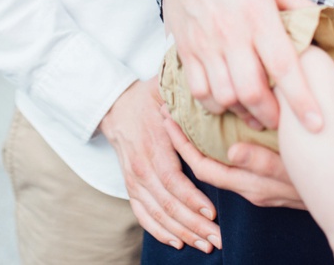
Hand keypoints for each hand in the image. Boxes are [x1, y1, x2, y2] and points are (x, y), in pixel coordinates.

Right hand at [99, 79, 221, 252]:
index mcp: (153, 146)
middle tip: (218, 238)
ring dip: (181, 233)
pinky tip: (177, 243)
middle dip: (194, 225)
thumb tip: (211, 92)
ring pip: (157, 214)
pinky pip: (142, 215)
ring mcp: (134, 180)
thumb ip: (186, 93)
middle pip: (167, 204)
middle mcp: (141, 168)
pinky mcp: (131, 188)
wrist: (115, 106)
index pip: (172, 179)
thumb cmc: (148, 97)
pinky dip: (159, 232)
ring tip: (205, 245)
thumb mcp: (165, 89)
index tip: (212, 212)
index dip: (191, 199)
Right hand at [155, 0, 321, 132]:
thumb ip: (297, 4)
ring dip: (243, 113)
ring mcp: (204, 44)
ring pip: (225, 97)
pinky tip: (227, 100)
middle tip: (282, 120)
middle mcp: (230, 33)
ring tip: (256, 113)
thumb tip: (324, 22)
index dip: (301, 100)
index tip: (316, 124)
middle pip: (252, 92)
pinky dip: (215, 104)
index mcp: (258, 15)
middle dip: (271, 116)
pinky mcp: (185, 50)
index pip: (283, 66)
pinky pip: (199, 91)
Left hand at [162, 111, 306, 209]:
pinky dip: (222, 144)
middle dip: (184, 140)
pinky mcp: (268, 181)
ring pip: (220, 163)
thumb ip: (263, 163)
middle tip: (168, 111)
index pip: (202, 166)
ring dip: (202, 141)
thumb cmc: (326, 180)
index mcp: (249, 185)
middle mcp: (249, 188)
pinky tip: (225, 126)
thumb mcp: (295, 171)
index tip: (166, 118)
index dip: (181, 144)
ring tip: (189, 114)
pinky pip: (236, 162)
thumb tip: (231, 151)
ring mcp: (258, 186)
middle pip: (205, 164)